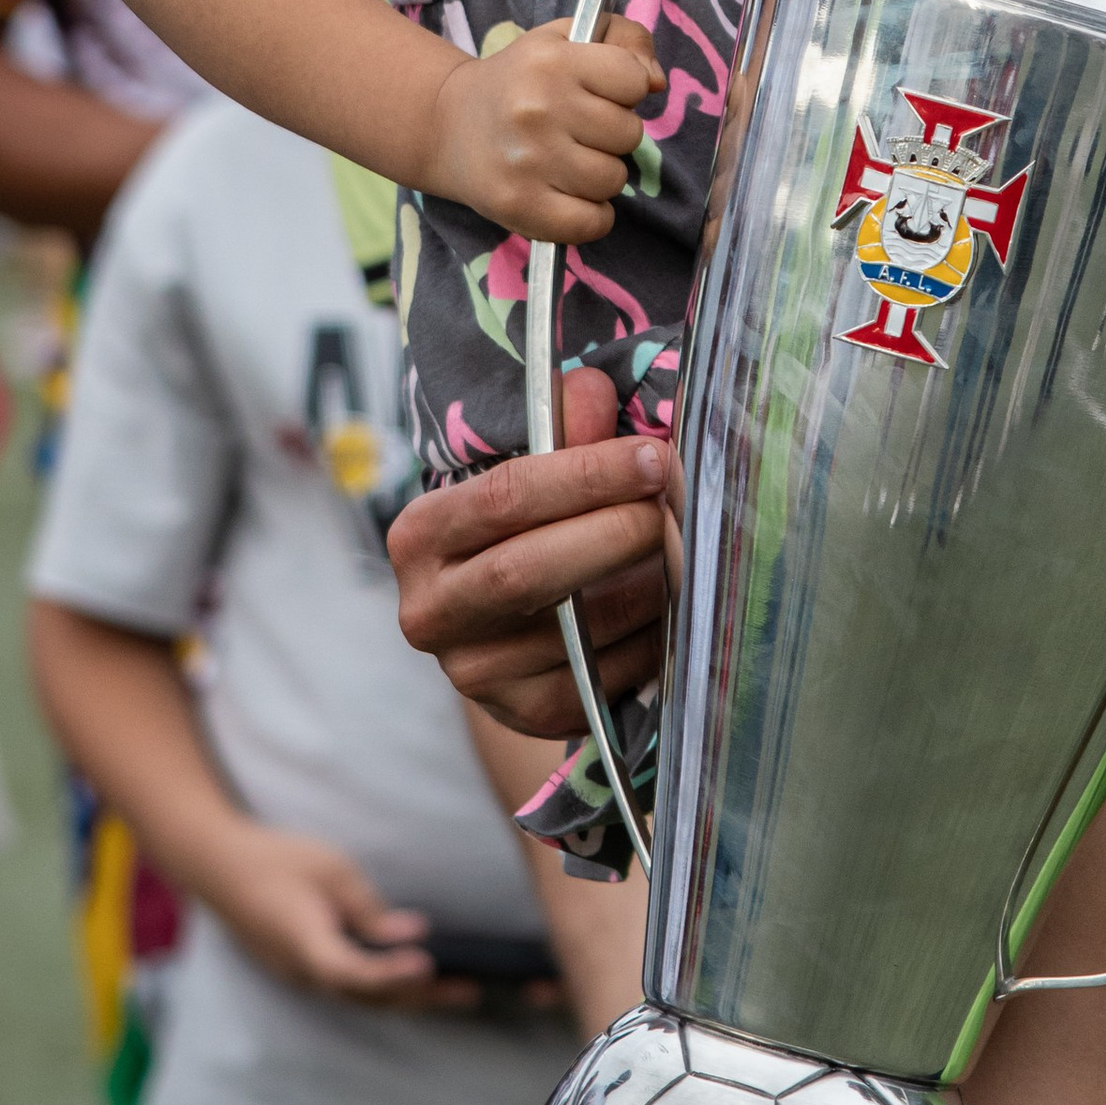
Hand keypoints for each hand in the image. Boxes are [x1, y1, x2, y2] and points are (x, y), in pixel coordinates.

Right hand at [196, 822, 478, 1006]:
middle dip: (420, 997)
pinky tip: (414, 981)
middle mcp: (302, 972)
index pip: (354, 972)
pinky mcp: (301, 970)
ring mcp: (299, 976)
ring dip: (406, 997)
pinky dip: (383, 988)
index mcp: (305, 944)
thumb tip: (411, 933)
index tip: (428, 963)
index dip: (392, 973)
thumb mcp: (331, 869)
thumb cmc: (276, 859)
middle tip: (469, 991)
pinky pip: (348, 988)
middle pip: (367, 997)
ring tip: (455, 990)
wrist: (218, 867)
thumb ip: (370, 907)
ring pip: (360, 998)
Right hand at [392, 364, 670, 738]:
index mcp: (421, 535)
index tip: (652, 458)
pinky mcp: (522, 714)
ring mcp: (472, 673)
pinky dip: (649, 641)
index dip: (586, 475)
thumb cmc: (524, 526)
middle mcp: (430, 610)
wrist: (505, 625)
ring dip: (647, 587)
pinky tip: (671, 606)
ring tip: (685, 550)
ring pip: (577, 631)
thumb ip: (560, 428)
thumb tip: (592, 390)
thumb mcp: (532, 469)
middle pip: (528, 573)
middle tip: (674, 506)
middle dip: (615, 533)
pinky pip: (601, 678)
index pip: (504, 498)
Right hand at [421, 10, 665, 241]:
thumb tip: (656, 82)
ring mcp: (526, 161)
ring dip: (601, 174)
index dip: (625, 89)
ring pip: (613, 179)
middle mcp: (537, 109)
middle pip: (629, 134)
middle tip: (578, 130)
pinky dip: (591, 216)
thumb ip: (625, 40)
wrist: (446, 123)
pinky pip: (592, 223)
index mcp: (552, 61)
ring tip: (568, 160)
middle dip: (613, 133)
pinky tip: (570, 196)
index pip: (634, 81)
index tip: (598, 92)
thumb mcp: (567, 38)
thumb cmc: (521, 80)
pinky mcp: (518, 206)